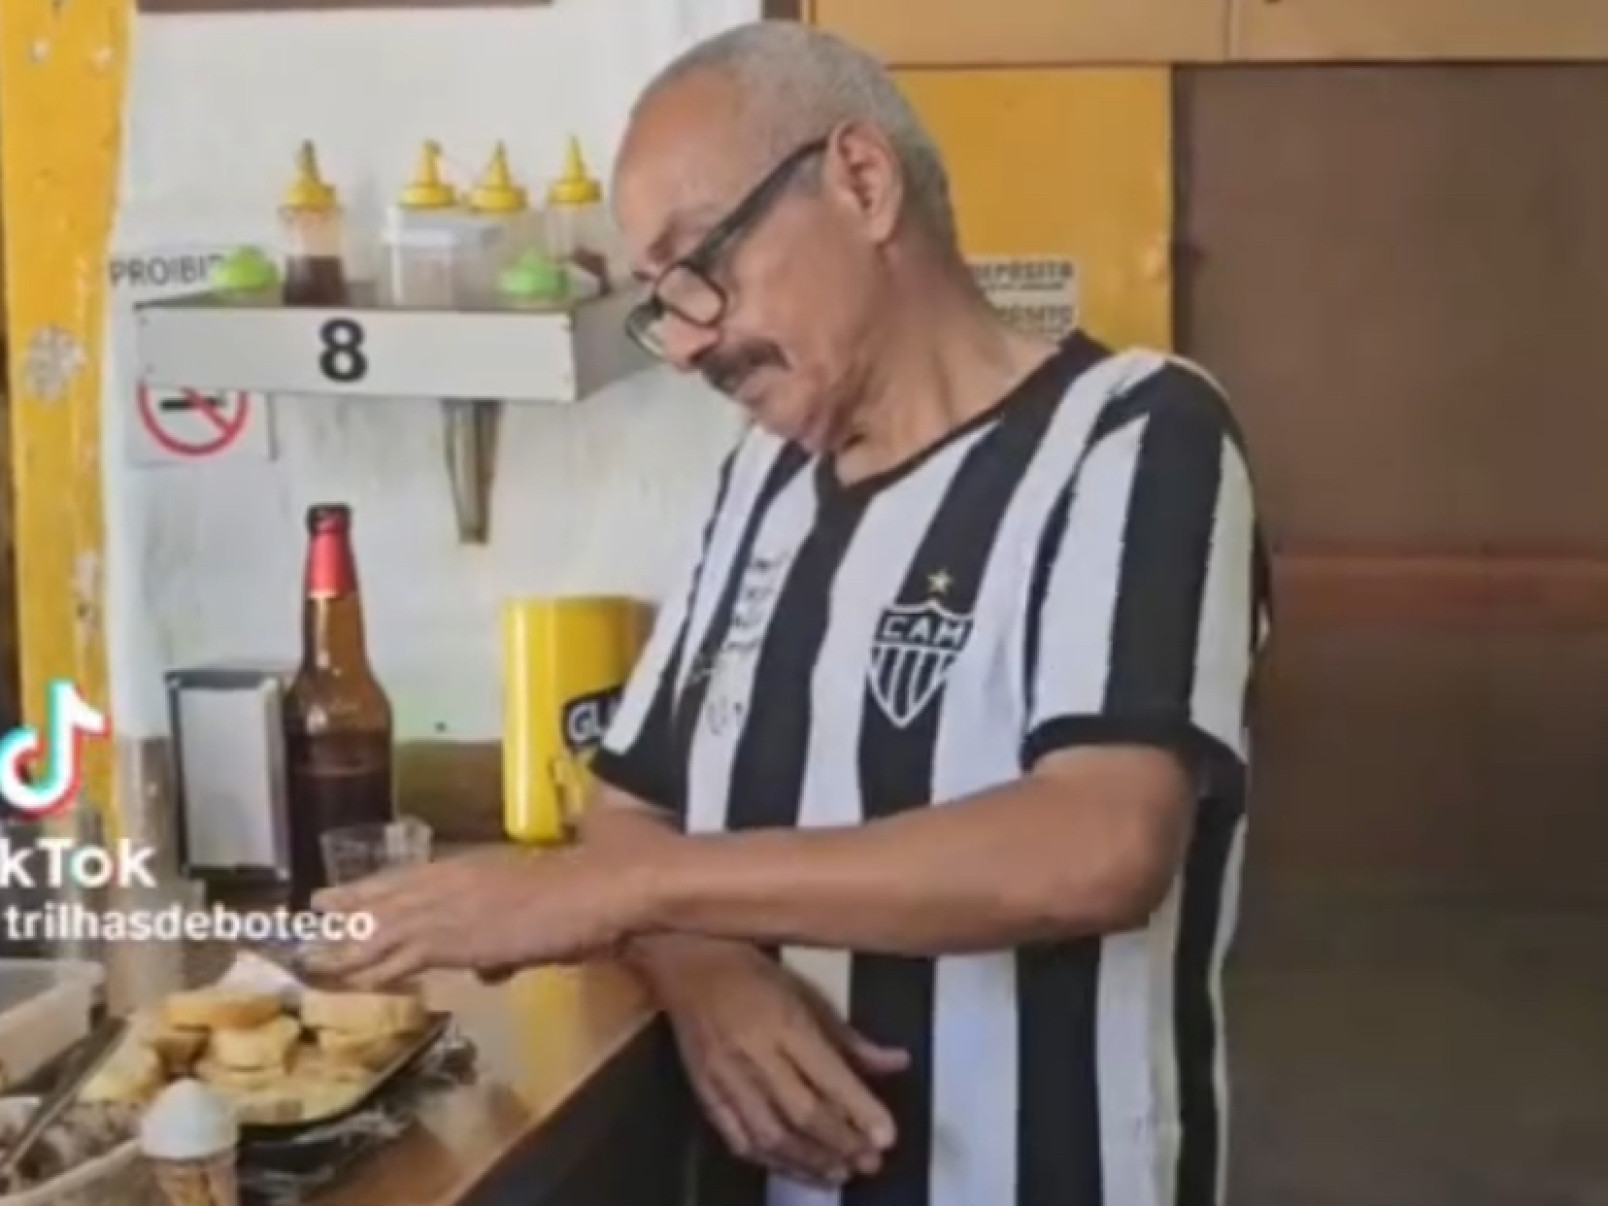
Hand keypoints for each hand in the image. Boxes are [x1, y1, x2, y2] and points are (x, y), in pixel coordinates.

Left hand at [310, 846, 646, 987]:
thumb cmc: (578, 890)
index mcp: (469, 867)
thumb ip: (502, 941)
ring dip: (345, 945)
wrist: (595, 887)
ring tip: (311, 957)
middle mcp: (448, 882)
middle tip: (309, 919)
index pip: (407, 878)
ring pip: (381, 928)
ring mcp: (446, 909)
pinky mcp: (451, 940)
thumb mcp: (532, 908)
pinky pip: (398, 957)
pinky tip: (348, 981)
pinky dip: (371, 970)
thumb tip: (488, 968)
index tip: (339, 895)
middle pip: (385, 898)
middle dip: (346, 910)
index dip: (372, 889)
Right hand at [649, 940, 906, 1186]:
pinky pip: (738, 1139)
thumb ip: (851, 1038)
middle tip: (870, 1163)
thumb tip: (898, 1063)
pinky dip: (769, 1160)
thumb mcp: (808, 994)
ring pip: (770, 1135)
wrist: (686, 965)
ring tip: (838, 1175)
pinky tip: (794, 1168)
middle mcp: (756, 1054)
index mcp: (785, 1022)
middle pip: (801, 1112)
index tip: (887, 1137)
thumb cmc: (754, 976)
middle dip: (840, 1144)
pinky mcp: (705, 1093)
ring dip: (808, 1162)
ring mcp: (726, 1078)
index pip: (829, 1075)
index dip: (860, 1110)